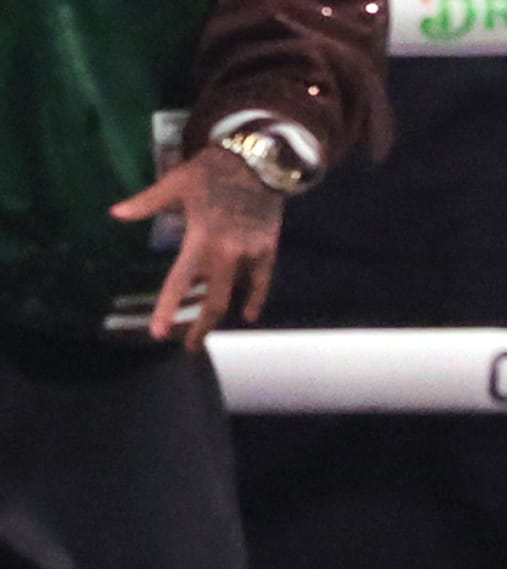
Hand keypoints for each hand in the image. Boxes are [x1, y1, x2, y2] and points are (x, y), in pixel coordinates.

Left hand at [110, 143, 284, 348]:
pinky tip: (249, 314)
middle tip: (190, 347)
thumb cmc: (211, 170)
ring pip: (234, 295)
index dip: (168, 309)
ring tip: (208, 328)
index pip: (180, 281)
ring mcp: (249, 254)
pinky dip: (255, 299)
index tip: (158, 334)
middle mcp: (225, 253)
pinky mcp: (267, 251)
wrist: (257, 159)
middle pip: (213, 303)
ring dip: (219, 315)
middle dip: (200, 328)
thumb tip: (115, 215)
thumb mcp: (176, 182)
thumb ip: (147, 203)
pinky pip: (262, 283)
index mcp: (200, 238)